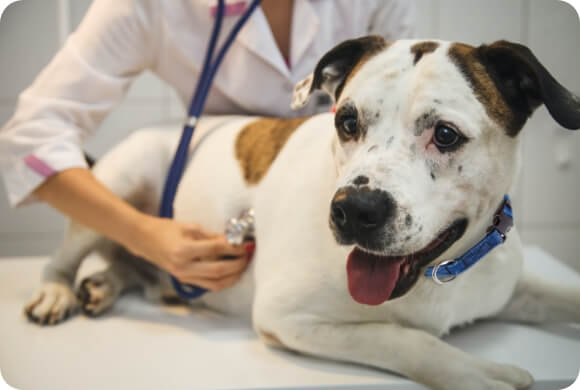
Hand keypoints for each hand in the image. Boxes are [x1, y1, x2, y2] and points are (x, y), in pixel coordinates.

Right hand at [128, 215, 253, 290]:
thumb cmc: (165, 230)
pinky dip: (223, 281)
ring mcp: (184, 277)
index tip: (246, 243)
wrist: (144, 240)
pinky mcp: (185, 281)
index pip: (215, 250)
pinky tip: (232, 272)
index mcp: (183, 250)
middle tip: (248, 254)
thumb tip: (232, 240)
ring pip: (216, 283)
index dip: (234, 247)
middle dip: (238, 264)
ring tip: (243, 264)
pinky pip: (209, 285)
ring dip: (233, 275)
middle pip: (219, 271)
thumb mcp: (189, 227)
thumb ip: (211, 236)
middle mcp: (184, 267)